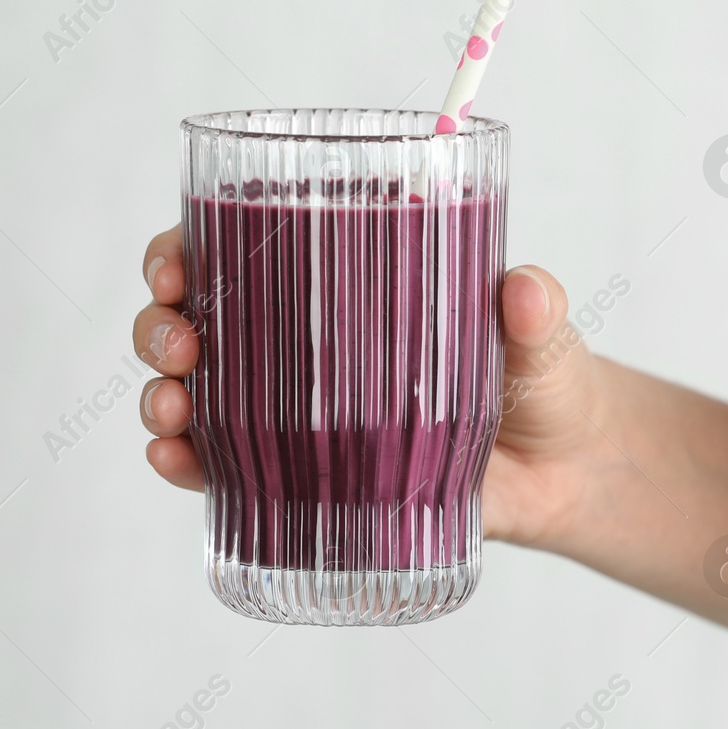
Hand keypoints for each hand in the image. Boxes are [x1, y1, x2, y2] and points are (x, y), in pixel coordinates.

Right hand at [134, 226, 609, 549]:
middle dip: (161, 324)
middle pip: (197, 318)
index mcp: (344, 284)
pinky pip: (227, 471)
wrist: (566, 473)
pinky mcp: (307, 480)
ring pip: (196, 393)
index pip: (241, 249)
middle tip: (178, 340)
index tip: (177, 261)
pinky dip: (188, 463)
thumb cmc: (543, 379)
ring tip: (173, 405)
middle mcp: (302, 344)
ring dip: (163, 394)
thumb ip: (535, 312)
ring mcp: (296, 415)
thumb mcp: (542, 335)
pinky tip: (176, 460)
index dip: (187, 248)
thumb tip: (524, 290)